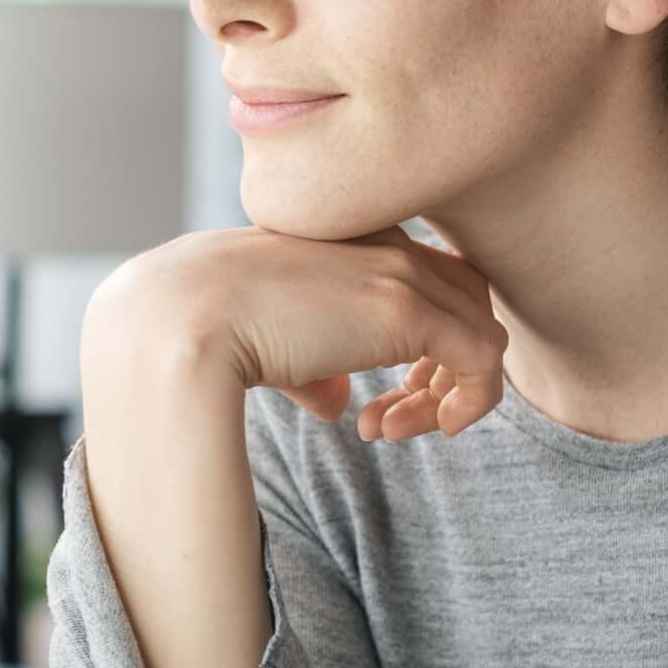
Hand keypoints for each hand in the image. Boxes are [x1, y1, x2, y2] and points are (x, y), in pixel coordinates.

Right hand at [82, 223, 509, 442]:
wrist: (183, 319)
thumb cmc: (209, 328)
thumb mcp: (271, 341)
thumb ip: (315, 365)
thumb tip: (339, 402)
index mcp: (354, 236)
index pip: (429, 279)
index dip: (421, 344)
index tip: (378, 397)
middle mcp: (387, 244)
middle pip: (465, 301)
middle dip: (440, 369)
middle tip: (390, 418)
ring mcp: (402, 274)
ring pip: (481, 333)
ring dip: (447, 394)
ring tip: (391, 431)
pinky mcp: (410, 313)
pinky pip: (484, 361)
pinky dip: (465, 404)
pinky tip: (403, 431)